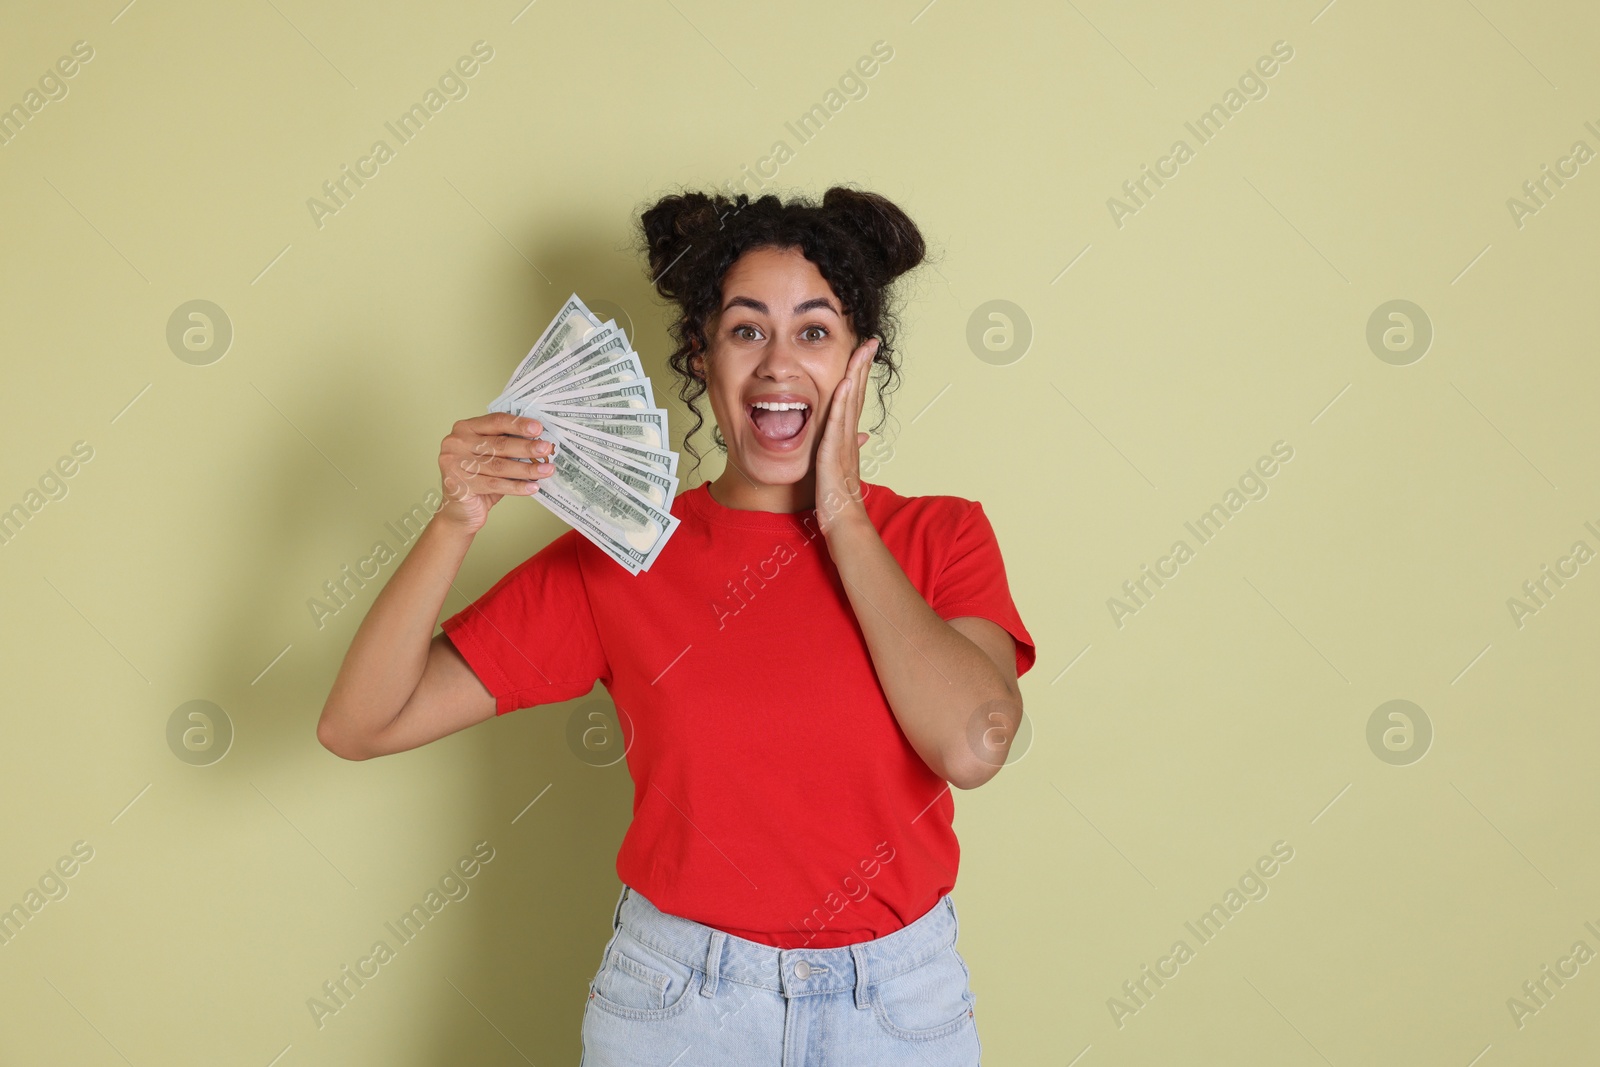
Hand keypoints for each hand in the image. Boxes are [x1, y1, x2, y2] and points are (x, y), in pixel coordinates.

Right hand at [436, 412, 553, 532]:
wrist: (460, 511)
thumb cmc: (479, 479)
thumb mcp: (490, 457)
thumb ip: (506, 447)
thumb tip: (538, 443)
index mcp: (465, 428)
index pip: (496, 421)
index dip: (518, 424)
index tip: (538, 428)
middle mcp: (456, 443)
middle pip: (499, 444)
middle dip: (527, 447)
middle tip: (547, 449)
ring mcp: (455, 463)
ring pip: (499, 465)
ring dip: (527, 468)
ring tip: (546, 470)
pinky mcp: (459, 484)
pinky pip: (495, 485)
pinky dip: (517, 486)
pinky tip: (532, 487)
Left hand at [814, 336, 878, 534]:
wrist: (844, 522)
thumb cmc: (840, 500)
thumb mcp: (843, 469)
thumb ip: (850, 449)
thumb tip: (863, 436)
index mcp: (848, 438)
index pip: (855, 399)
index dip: (860, 375)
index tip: (865, 353)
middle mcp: (849, 436)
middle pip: (857, 393)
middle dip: (863, 366)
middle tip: (870, 341)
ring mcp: (843, 443)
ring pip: (851, 402)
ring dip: (855, 375)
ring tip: (861, 351)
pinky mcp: (833, 452)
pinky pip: (837, 423)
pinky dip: (841, 402)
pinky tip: (844, 383)